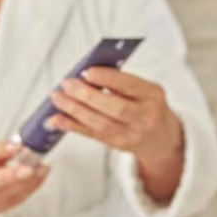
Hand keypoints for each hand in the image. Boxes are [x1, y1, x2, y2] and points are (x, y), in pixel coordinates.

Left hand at [48, 69, 182, 162]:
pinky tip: (56, 119)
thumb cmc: (146, 105)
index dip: (107, 79)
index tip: (86, 72)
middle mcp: (145, 117)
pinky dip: (71, 126)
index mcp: (153, 95)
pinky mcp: (117, 145)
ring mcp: (131, 134)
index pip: (130, 86)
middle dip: (87, 96)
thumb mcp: (144, 89)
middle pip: (115, 108)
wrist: (160, 137)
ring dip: (74, 110)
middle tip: (66, 84)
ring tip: (57, 98)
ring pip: (100, 124)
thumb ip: (120, 82)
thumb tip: (85, 75)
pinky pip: (92, 135)